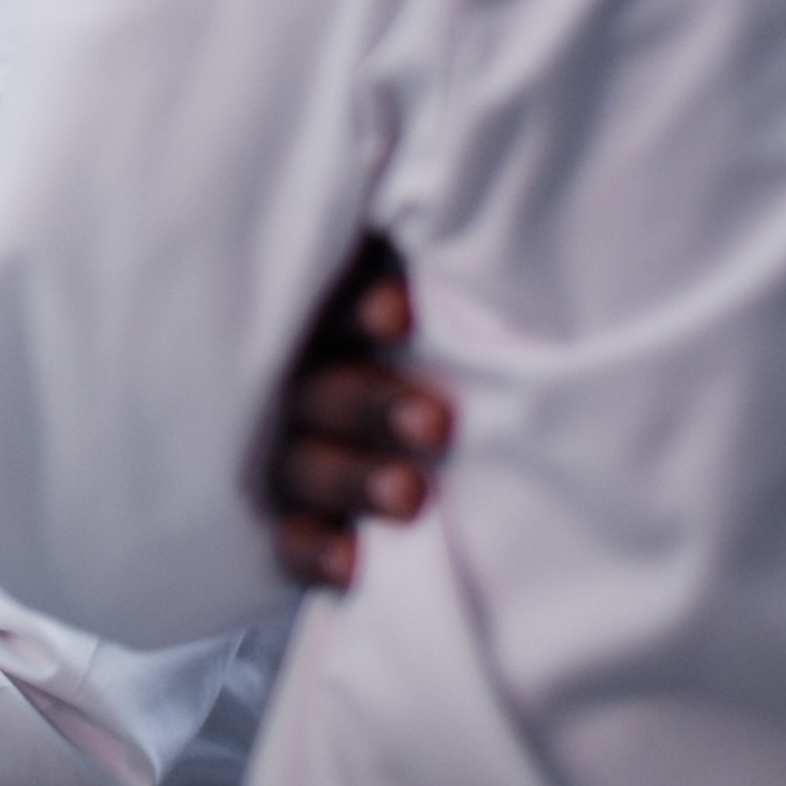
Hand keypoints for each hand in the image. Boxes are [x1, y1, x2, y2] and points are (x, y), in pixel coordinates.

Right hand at [268, 235, 454, 588]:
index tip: (401, 318)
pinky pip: (287, 540)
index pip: (329, 304)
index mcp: (324, 322)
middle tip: (436, 424)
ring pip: (302, 464)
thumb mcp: (427, 316)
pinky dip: (317, 552)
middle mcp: (295, 384)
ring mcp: (284, 454)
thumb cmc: (436, 363)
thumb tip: (501, 219)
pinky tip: (352, 566)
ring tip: (413, 496)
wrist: (398, 463)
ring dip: (353, 477)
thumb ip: (443, 287)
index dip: (357, 309)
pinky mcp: (287, 521)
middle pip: (316, 388)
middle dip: (371, 403)